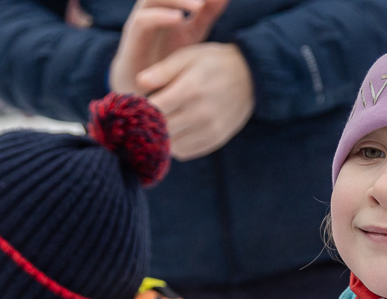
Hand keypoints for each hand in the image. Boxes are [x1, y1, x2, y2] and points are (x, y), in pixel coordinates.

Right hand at [109, 0, 229, 94]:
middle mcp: (152, 10)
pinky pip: (143, 21)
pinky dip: (160, 16)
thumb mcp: (194, 32)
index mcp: (166, 6)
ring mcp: (141, 21)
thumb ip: (207, 12)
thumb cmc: (170, 58)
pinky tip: (179, 19)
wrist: (146, 90)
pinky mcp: (132, 38)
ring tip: (200, 6)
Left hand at [138, 42, 254, 160]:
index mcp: (190, 90)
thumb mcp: (188, 56)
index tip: (135, 106)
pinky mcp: (215, 140)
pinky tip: (175, 131)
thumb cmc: (213, 63)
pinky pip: (185, 152)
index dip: (140, 109)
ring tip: (161, 124)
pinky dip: (175, 145)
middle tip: (143, 117)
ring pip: (171, 146)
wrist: (251, 77)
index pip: (154, 109)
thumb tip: (139, 82)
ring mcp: (209, 130)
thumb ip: (163, 70)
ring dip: (162, 137)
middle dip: (149, 124)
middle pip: (161, 130)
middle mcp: (200, 114)